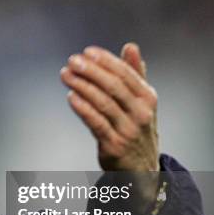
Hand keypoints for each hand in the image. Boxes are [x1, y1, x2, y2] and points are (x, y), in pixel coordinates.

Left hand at [60, 43, 158, 171]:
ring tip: (66, 75)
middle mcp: (141, 113)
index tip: (87, 52)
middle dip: (91, 71)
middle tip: (72, 61)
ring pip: (103, 103)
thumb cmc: (137, 128)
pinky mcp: (114, 145)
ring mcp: (128, 130)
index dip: (106, 61)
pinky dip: (83, 108)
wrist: (142, 168)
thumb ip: (135, 74)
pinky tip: (71, 97)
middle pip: (113, 86)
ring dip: (82, 86)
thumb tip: (130, 46)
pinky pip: (96, 123)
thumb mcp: (142, 101)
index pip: (125, 74)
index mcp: (148, 98)